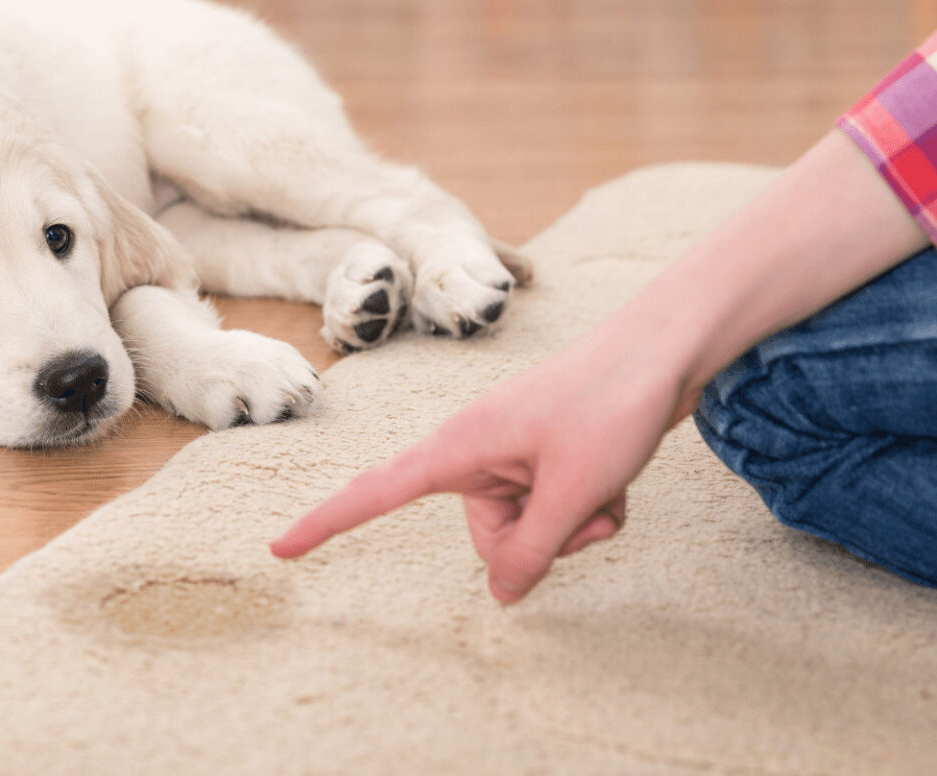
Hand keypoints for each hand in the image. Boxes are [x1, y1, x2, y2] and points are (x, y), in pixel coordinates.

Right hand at [270, 333, 692, 603]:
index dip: (327, 523)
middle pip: (487, 536)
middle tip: (586, 508)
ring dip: (574, 524)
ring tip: (607, 485)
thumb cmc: (611, 403)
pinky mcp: (544, 458)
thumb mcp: (573, 491)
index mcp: (459, 447)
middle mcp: (477, 452)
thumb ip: (532, 550)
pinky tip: (617, 479)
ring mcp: (513, 455)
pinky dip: (590, 507)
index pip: (376, 493)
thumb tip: (502, 596)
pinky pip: (555, 510)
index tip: (280, 548)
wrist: (665, 349)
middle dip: (541, 541)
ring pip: (530, 529)